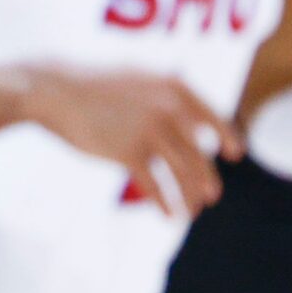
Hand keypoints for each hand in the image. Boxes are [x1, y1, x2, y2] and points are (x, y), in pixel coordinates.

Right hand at [20, 64, 241, 217]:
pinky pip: (155, 185)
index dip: (226, 136)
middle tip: (213, 196)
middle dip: (207, 178)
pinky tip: (168, 216)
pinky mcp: (129, 153)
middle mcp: (169, 109)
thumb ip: (164, 90)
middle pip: (198, 152)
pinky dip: (165, 203)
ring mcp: (151, 131)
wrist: (56, 91)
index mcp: (175, 87)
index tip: (235, 154)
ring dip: (189, 196)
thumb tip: (186, 99)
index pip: (211, 116)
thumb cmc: (94, 85)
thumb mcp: (138, 76)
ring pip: (182, 172)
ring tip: (192, 213)